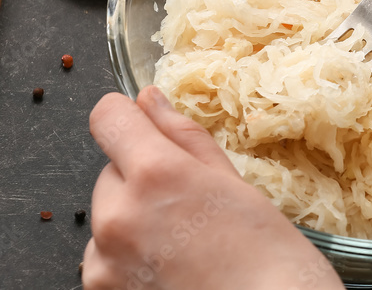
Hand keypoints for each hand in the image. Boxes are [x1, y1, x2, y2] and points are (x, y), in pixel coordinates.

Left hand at [82, 87, 342, 289]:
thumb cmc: (268, 257)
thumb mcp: (234, 184)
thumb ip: (183, 136)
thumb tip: (149, 99)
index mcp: (156, 174)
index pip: (108, 118)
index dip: (126, 117)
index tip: (142, 126)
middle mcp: (119, 215)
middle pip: (111, 173)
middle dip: (141, 180)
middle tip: (189, 207)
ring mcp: (104, 262)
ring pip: (107, 218)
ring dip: (132, 222)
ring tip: (184, 247)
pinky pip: (104, 259)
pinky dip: (128, 260)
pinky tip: (170, 272)